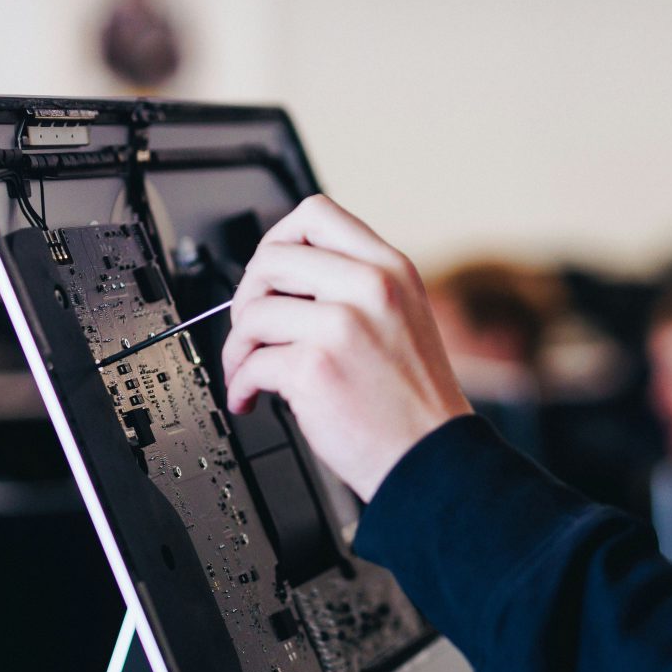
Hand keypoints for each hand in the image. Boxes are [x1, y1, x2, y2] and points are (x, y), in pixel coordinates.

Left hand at [220, 195, 471, 499]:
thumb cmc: (414, 400)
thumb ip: (355, 287)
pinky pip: (251, 364)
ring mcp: (343, 326)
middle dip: (247, 296)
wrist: (433, 458)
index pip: (317, 213)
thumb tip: (284, 276)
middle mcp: (370, 288)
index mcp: (392, 269)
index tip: (270, 274)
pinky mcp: (316, 368)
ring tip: (248, 372)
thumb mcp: (403, 317)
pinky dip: (241, 386)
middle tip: (252, 329)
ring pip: (253, 312)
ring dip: (237, 348)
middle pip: (272, 257)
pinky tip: (253, 399)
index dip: (278, 239)